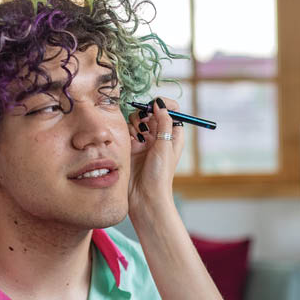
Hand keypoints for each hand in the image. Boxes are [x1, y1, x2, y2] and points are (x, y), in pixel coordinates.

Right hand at [127, 97, 183, 221]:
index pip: (172, 110)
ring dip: (137, 123)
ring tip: (139, 138)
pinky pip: (127, 130)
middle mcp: (159, 136)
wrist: (144, 196)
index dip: (164, 104)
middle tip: (145, 124)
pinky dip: (128, 131)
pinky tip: (132, 143)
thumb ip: (164, 122)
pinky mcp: (131, 146)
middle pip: (152, 112)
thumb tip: (160, 103)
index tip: (157, 104)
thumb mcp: (165, 146)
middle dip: (147, 114)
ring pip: (138, 119)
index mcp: (173, 135)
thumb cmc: (160, 175)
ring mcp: (144, 141)